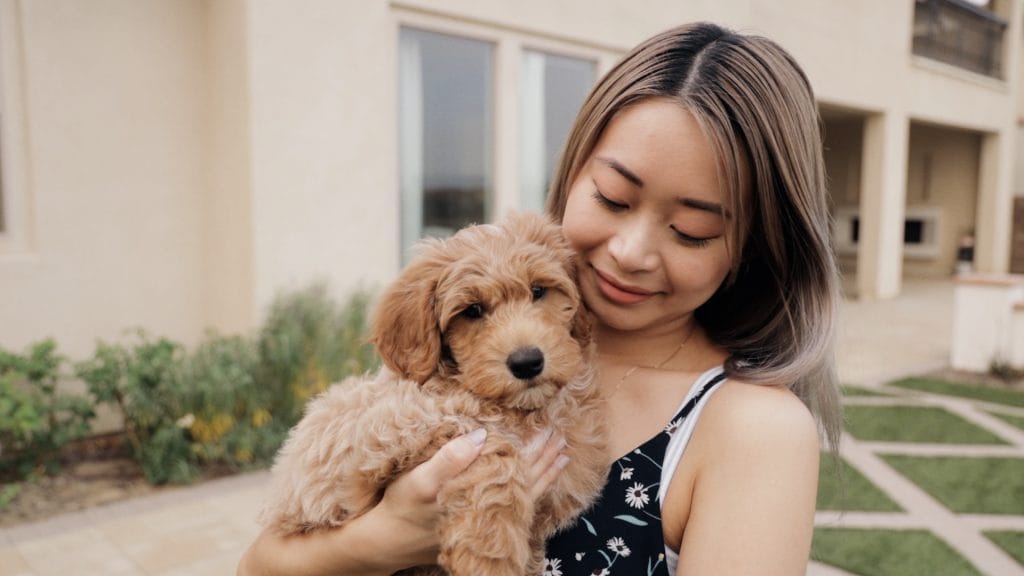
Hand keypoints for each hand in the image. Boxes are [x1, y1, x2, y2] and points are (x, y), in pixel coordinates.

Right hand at [372, 427, 568, 567]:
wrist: (387, 543)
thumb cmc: (402, 507)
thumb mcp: (419, 480)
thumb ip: (449, 459)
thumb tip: (483, 435)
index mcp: (480, 496)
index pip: (518, 470)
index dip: (535, 450)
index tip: (550, 430)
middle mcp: (488, 511)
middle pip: (527, 483)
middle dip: (545, 460)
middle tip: (563, 440)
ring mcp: (486, 520)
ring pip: (525, 496)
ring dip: (543, 476)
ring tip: (561, 459)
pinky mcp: (479, 524)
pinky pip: (515, 505)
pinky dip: (530, 490)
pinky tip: (536, 483)